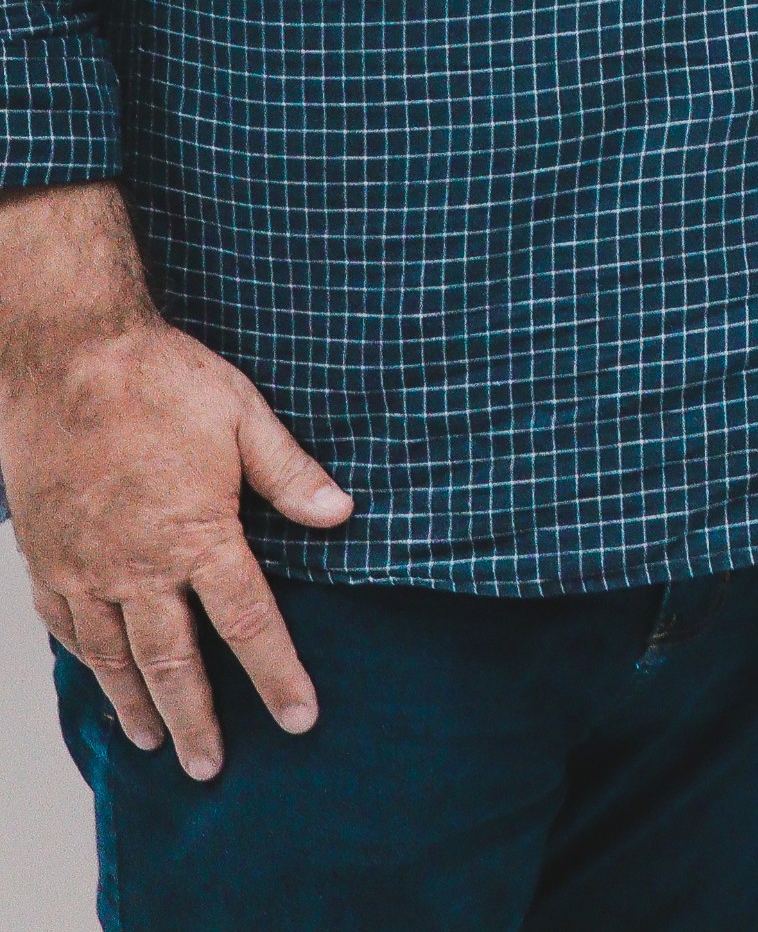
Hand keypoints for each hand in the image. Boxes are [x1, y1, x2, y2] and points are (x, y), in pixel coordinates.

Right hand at [0, 312, 349, 778]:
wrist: (65, 361)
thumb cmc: (161, 381)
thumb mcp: (243, 415)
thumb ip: (289, 473)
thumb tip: (341, 513)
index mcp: (197, 537)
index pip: (248, 624)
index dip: (276, 675)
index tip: (299, 718)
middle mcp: (136, 567)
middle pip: (172, 663)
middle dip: (198, 719)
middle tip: (213, 767)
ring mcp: (84, 567)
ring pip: (111, 656)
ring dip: (135, 703)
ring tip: (156, 743)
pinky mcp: (46, 556)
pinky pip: (64, 625)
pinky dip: (84, 661)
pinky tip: (99, 678)